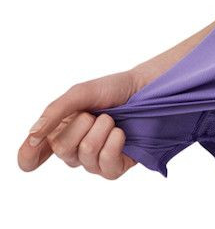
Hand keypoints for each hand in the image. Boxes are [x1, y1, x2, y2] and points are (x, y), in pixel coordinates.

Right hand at [18, 69, 142, 177]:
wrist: (145, 88)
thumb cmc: (112, 90)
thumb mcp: (81, 93)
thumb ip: (56, 111)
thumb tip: (33, 134)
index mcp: (59, 131)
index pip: (32, 155)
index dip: (29, 155)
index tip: (35, 146)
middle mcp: (73, 149)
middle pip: (60, 149)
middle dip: (80, 124)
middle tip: (94, 113)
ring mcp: (93, 160)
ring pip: (84, 155)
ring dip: (100, 130)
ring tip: (110, 118)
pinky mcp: (114, 167)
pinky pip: (105, 166)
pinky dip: (113, 144)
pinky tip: (119, 132)